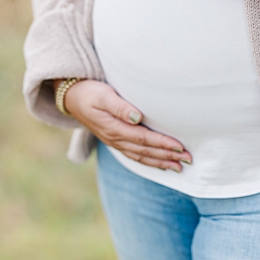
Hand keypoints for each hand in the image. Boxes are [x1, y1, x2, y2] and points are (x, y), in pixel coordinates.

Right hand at [61, 79, 191, 170]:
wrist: (70, 97)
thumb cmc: (89, 92)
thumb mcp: (103, 95)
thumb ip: (120, 106)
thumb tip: (137, 117)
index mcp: (114, 128)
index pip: (144, 139)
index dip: (163, 144)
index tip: (180, 147)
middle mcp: (115, 138)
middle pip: (146, 151)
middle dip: (168, 156)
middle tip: (188, 160)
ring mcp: (115, 142)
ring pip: (141, 156)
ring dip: (161, 162)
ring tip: (179, 167)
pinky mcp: (115, 141)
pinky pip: (135, 155)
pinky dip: (149, 161)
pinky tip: (161, 164)